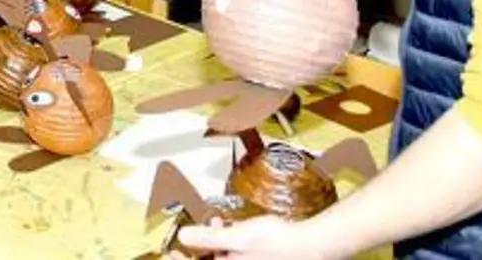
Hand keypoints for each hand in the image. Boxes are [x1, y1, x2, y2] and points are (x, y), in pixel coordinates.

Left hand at [178, 215, 339, 259]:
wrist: (311, 246)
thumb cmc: (278, 243)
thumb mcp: (238, 237)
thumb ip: (209, 239)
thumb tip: (183, 238)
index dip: (179, 259)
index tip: (169, 251)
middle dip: (198, 248)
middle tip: (193, 232)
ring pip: (220, 259)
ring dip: (213, 244)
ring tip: (216, 224)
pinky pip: (233, 257)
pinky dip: (227, 245)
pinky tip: (231, 230)